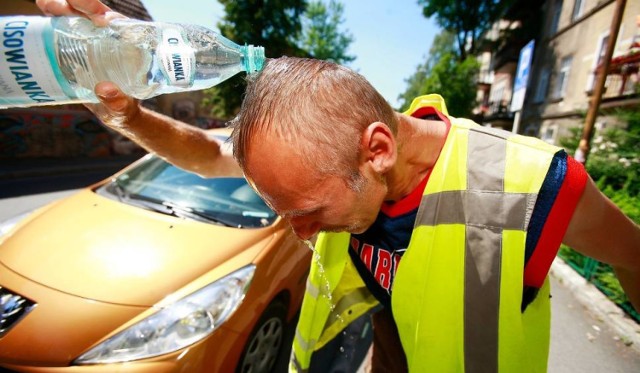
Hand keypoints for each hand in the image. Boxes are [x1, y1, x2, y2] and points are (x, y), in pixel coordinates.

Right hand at [36, 1, 139, 128]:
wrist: (115, 114)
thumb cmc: (124, 110)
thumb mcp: (122, 109)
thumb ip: (117, 103)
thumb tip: (104, 89)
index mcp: (129, 51)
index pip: (121, 27)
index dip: (109, 19)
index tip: (101, 20)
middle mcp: (112, 42)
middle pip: (97, 16)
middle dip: (82, 6)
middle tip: (63, 4)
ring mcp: (94, 42)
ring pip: (80, 17)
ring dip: (64, 7)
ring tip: (46, 4)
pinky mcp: (79, 47)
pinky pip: (67, 27)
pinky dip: (55, 16)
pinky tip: (43, 10)